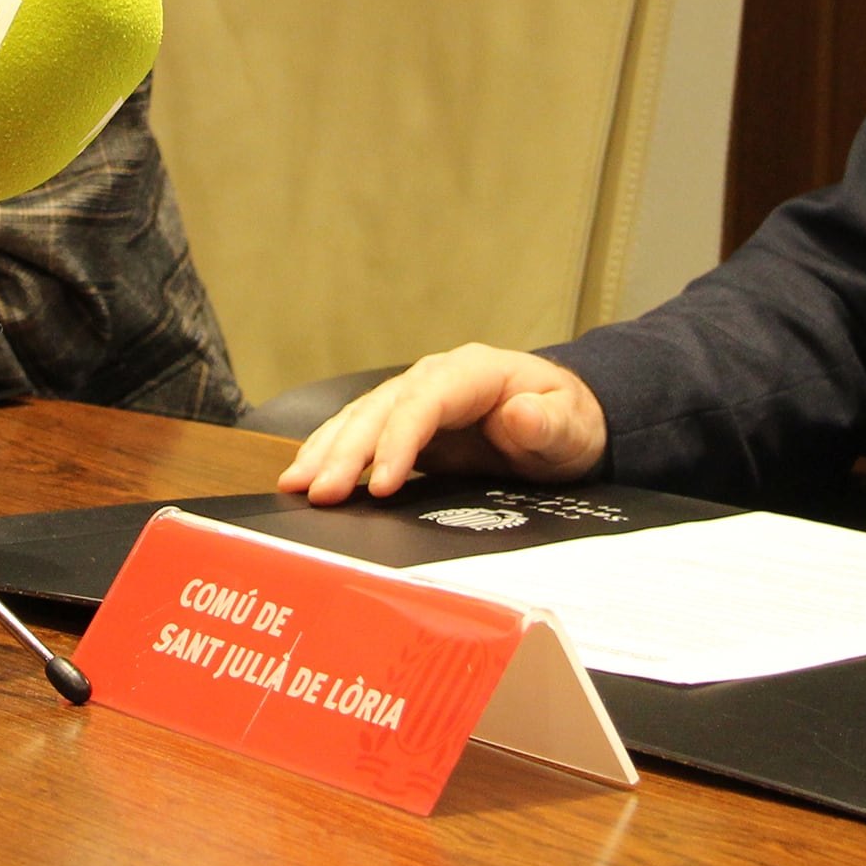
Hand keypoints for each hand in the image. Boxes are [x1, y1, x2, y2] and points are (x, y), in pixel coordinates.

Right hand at [275, 344, 608, 501]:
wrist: (564, 423)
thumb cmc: (568, 422)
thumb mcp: (570, 427)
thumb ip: (547, 423)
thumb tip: (520, 413)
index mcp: (472, 373)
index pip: (424, 402)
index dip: (398, 441)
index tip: (382, 485)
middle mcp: (435, 379)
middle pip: (381, 410)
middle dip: (348, 451)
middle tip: (320, 492)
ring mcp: (416, 400)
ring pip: (361, 419)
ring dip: (326, 451)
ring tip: (295, 485)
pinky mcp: (405, 427)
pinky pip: (362, 435)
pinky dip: (332, 453)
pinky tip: (305, 476)